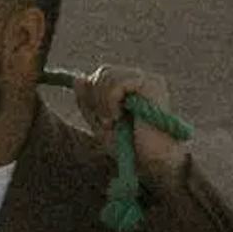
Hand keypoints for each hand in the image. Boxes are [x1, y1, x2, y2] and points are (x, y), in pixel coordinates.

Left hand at [66, 63, 184, 185]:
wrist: (154, 160)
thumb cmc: (130, 146)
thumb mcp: (100, 124)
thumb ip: (88, 103)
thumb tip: (78, 79)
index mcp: (130, 86)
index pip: (102, 74)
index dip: (91, 94)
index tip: (101, 119)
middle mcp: (140, 79)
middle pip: (103, 71)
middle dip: (96, 98)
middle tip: (108, 122)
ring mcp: (147, 80)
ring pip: (107, 75)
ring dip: (103, 103)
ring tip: (114, 121)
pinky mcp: (152, 84)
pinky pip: (117, 84)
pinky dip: (110, 102)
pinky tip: (119, 117)